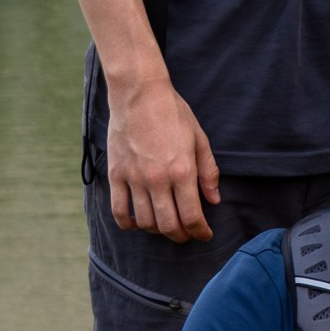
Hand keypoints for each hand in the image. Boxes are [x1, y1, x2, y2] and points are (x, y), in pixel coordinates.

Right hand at [106, 70, 221, 239]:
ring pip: (145, 222)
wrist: (139, 94)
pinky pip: (118, 210)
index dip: (200, 232)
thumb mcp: (199, 139)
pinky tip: (137, 223)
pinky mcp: (116, 175)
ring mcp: (134, 179)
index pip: (192, 217)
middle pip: (169, 226)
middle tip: (187, 234)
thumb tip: (214, 200)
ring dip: (158, 230)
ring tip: (166, 225)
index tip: (204, 234)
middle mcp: (157, 180)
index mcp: (182, 171)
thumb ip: (208, 172)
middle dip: (182, 236)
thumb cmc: (173, 114)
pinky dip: (128, 224)